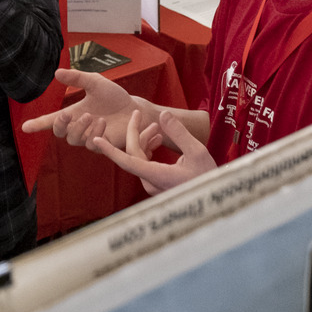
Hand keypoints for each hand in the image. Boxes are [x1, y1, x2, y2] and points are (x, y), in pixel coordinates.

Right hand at [21, 68, 150, 150]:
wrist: (135, 109)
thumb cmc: (114, 97)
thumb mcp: (95, 82)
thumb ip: (77, 78)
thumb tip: (56, 72)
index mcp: (74, 113)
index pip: (51, 120)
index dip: (38, 124)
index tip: (25, 127)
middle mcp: (79, 127)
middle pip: (60, 132)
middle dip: (59, 125)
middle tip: (66, 114)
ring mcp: (90, 137)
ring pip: (75, 139)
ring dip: (80, 127)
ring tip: (92, 116)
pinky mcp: (103, 145)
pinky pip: (92, 145)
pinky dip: (95, 134)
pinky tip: (102, 123)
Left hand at [92, 110, 215, 195]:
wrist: (216, 198)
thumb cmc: (209, 177)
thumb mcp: (197, 151)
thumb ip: (178, 132)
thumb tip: (162, 114)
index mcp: (156, 176)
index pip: (127, 161)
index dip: (109, 149)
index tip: (95, 140)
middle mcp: (150, 182)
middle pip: (133, 154)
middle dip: (135, 133)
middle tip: (139, 113)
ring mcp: (153, 185)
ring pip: (139, 159)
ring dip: (144, 141)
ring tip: (156, 127)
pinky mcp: (157, 185)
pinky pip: (145, 164)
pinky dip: (149, 150)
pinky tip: (159, 139)